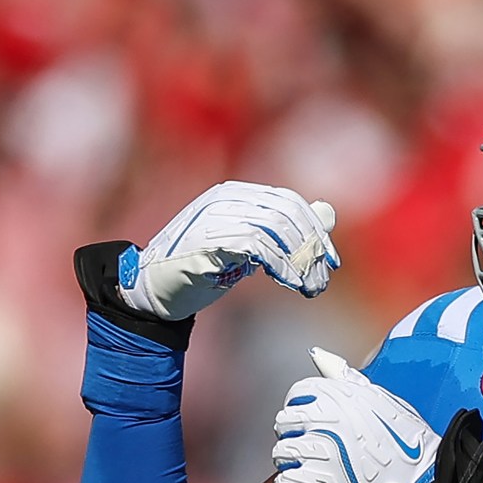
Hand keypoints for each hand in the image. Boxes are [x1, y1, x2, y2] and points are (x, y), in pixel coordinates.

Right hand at [119, 182, 338, 319]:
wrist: (154, 289)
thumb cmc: (203, 268)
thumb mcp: (249, 246)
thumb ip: (284, 229)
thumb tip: (327, 212)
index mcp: (236, 194)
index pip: (288, 202)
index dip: (314, 231)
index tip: (329, 262)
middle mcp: (226, 198)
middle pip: (286, 213)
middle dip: (311, 248)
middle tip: (321, 279)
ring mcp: (215, 216)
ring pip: (274, 229)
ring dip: (299, 261)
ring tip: (309, 287)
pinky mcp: (209, 240)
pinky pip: (257, 246)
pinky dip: (280, 265)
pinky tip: (291, 283)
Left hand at [272, 347, 437, 482]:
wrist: (424, 479)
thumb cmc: (406, 438)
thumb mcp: (379, 399)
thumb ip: (345, 378)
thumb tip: (317, 354)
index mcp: (339, 394)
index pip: (298, 393)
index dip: (299, 407)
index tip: (307, 421)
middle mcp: (326, 420)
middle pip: (284, 423)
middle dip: (292, 435)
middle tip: (309, 447)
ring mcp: (322, 453)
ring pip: (282, 454)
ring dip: (292, 462)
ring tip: (309, 469)